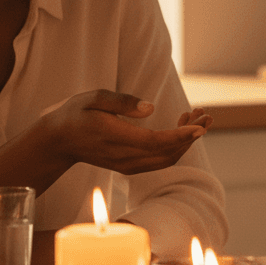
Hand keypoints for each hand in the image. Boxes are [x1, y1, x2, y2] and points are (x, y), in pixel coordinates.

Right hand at [40, 90, 207, 175]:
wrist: (58, 141)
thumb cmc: (76, 113)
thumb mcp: (93, 98)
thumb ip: (122, 102)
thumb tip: (151, 108)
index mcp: (115, 138)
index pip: (155, 142)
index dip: (181, 136)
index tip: (201, 126)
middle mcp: (124, 157)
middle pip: (167, 152)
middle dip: (192, 135)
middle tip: (207, 113)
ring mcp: (128, 165)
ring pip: (167, 158)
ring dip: (187, 140)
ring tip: (198, 116)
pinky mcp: (131, 166)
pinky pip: (160, 159)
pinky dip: (176, 145)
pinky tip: (182, 125)